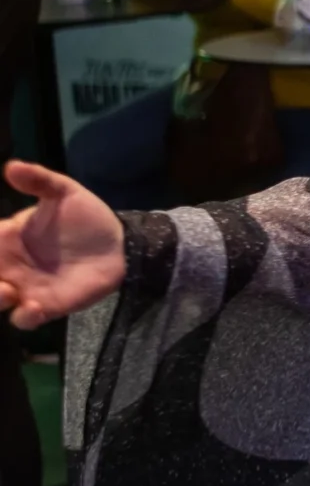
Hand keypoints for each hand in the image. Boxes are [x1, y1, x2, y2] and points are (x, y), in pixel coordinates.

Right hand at [0, 161, 127, 327]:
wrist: (120, 242)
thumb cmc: (86, 218)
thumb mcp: (64, 193)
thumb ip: (39, 180)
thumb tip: (10, 167)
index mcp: (6, 238)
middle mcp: (9, 265)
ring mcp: (26, 287)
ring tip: (7, 291)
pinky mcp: (48, 306)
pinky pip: (25, 318)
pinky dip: (24, 317)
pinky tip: (33, 308)